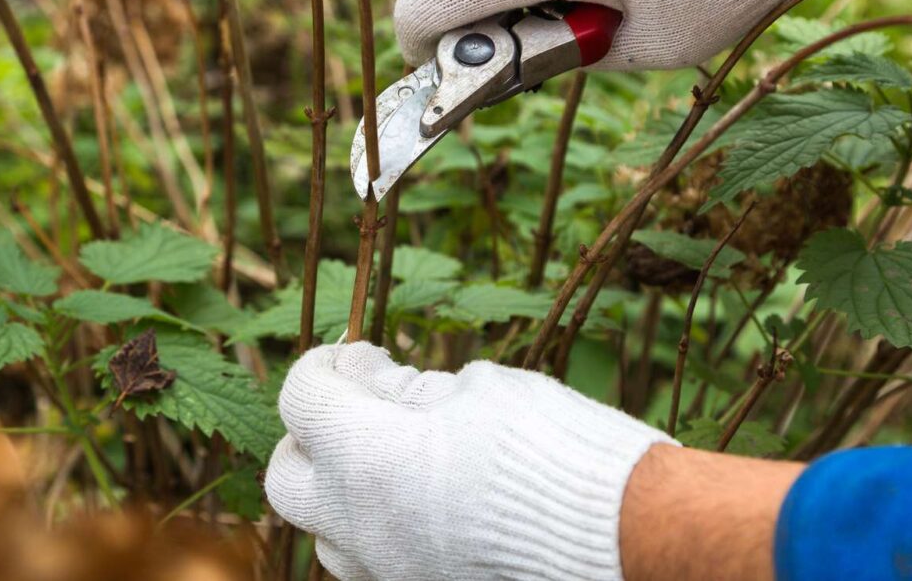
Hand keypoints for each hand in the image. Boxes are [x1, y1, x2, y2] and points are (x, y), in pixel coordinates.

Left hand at [265, 343, 674, 579]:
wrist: (625, 536)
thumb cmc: (557, 448)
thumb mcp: (481, 391)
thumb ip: (410, 388)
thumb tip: (371, 380)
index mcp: (368, 457)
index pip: (302, 397)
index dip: (325, 363)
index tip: (360, 352)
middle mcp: (362, 522)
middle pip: (286, 476)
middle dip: (311, 432)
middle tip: (359, 404)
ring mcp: (389, 568)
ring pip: (323, 531)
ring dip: (340, 486)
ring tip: (394, 454)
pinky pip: (370, 561)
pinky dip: (377, 525)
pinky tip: (422, 497)